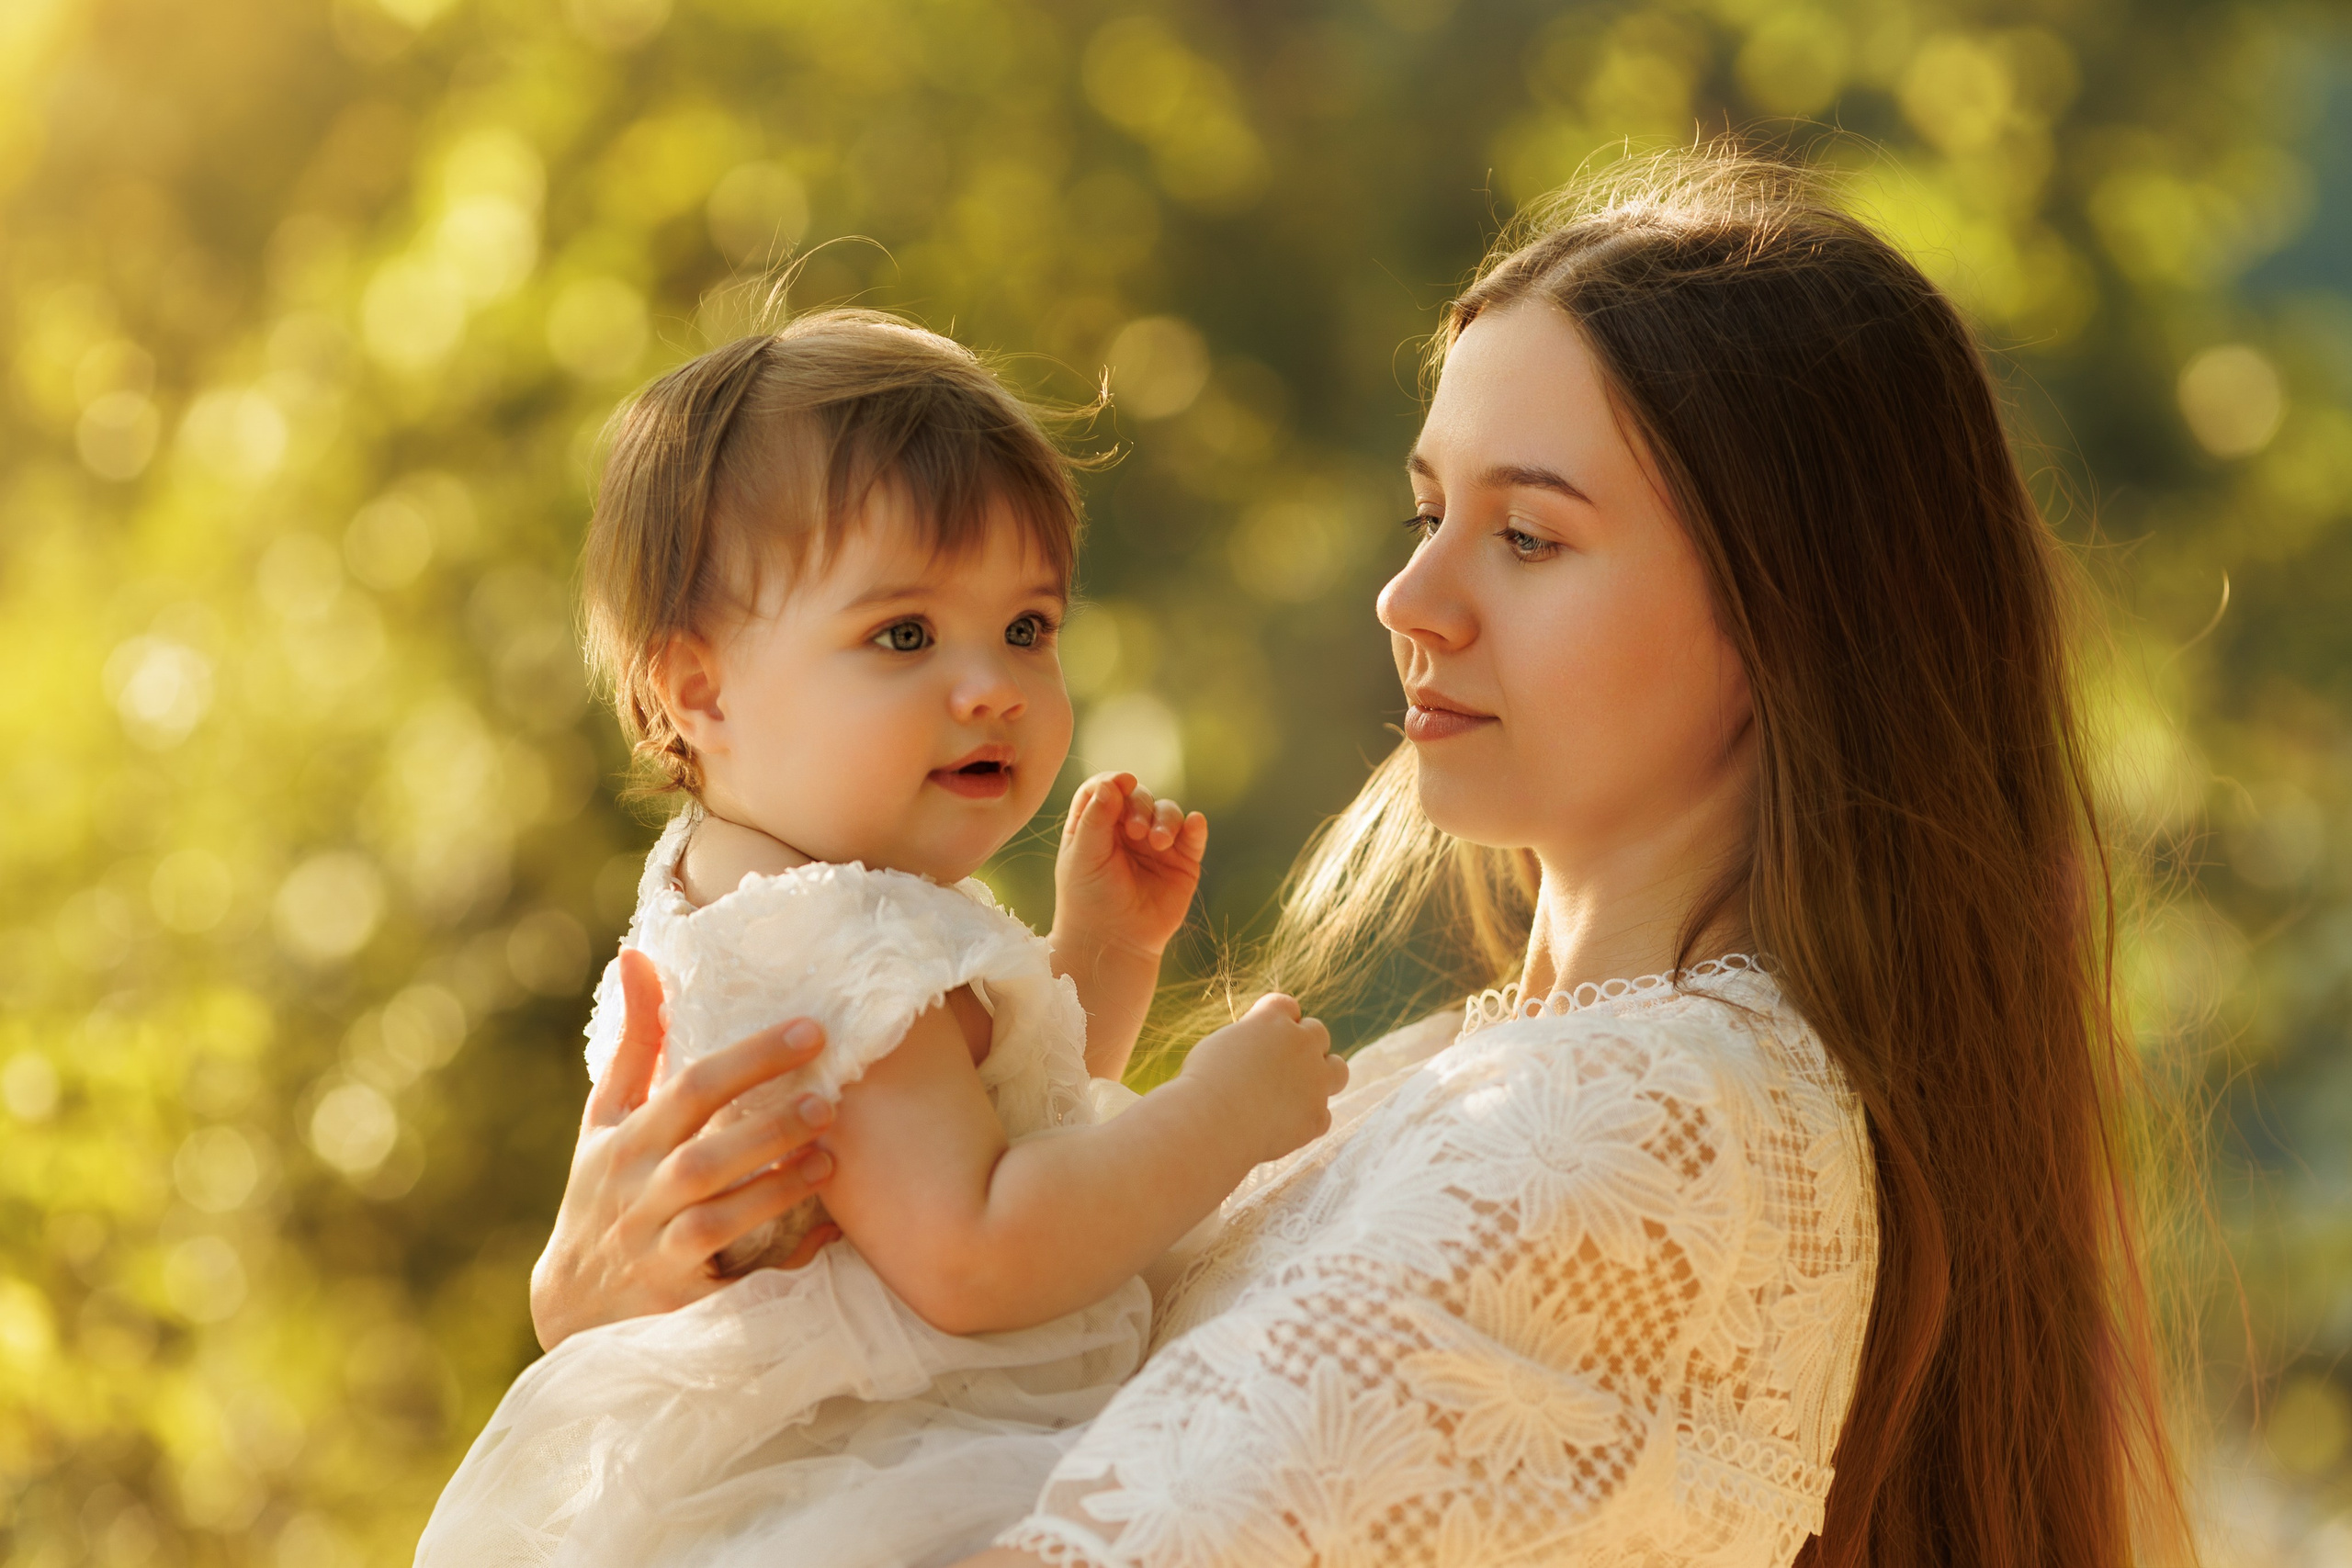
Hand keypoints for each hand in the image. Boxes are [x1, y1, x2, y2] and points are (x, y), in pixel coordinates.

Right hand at [529, 950, 841, 1350]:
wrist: (572, 1306)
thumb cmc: (602, 1192)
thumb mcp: (605, 1120)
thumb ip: (635, 1044)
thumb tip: (638, 955)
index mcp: (625, 1140)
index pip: (688, 1088)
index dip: (750, 1058)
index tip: (812, 1029)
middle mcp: (637, 1193)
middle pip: (702, 1154)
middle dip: (767, 1124)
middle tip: (828, 1097)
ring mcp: (656, 1248)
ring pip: (714, 1216)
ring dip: (775, 1185)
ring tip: (829, 1156)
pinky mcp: (679, 1298)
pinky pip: (732, 1274)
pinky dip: (778, 1248)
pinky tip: (825, 1225)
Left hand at [1052, 771, 1207, 965]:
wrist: (1114, 942)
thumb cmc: (1089, 899)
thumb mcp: (1084, 856)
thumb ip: (1096, 818)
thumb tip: (1111, 782)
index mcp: (1098, 824)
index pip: (1106, 788)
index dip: (1115, 781)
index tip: (1122, 783)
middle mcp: (1128, 829)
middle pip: (1139, 797)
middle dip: (1140, 806)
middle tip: (1135, 831)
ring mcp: (1157, 844)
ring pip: (1168, 812)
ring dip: (1165, 819)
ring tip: (1159, 842)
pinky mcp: (1183, 861)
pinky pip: (1194, 835)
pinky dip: (1195, 826)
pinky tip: (1194, 824)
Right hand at [1177, 992, 1347, 1165]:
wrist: (1211, 1122)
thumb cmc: (1203, 1084)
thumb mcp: (1220, 1046)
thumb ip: (1249, 1043)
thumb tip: (1259, 1055)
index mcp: (1272, 1019)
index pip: (1287, 1006)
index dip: (1278, 1021)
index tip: (1265, 1038)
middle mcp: (1301, 1043)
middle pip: (1318, 1033)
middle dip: (1303, 1047)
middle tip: (1280, 1067)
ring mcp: (1315, 1080)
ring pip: (1338, 1069)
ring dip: (1323, 1076)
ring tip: (1299, 1091)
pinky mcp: (1317, 1116)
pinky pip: (1322, 1114)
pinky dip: (1306, 1119)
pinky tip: (1283, 1126)